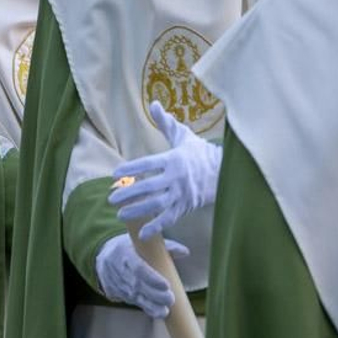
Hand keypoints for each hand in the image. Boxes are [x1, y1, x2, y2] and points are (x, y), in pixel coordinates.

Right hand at [95, 234, 188, 318]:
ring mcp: (114, 282)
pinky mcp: (114, 292)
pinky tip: (157, 312)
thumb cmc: (129, 247)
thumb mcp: (143, 242)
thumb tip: (184, 252)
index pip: (138, 267)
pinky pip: (130, 301)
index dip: (151, 278)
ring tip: (165, 311)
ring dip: (151, 305)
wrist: (104, 255)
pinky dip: (145, 307)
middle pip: (137, 284)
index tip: (166, 285)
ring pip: (134, 296)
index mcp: (124, 253)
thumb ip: (165, 246)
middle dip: (154, 294)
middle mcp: (117, 268)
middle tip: (170, 299)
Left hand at [109, 101, 223, 239]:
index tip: (114, 172)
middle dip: (128, 193)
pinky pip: (169, 218)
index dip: (130, 168)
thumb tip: (153, 103)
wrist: (226, 173)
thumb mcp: (184, 136)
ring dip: (137, 210)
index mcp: (174, 159)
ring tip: (119, 214)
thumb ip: (165, 123)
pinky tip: (141, 234)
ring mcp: (181, 193)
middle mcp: (176, 177)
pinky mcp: (186, 206)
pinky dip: (156, 226)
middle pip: (149, 186)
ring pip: (156, 204)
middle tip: (111, 197)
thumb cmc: (200, 153)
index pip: (148, 163)